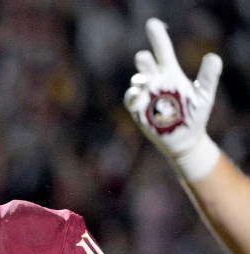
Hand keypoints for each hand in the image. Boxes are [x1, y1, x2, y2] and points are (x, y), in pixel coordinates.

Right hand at [124, 18, 221, 179]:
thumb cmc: (195, 115)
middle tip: (144, 57)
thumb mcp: (205, 94)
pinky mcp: (138, 110)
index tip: (152, 24)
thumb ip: (209, 76)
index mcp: (171, 74)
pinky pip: (131, 99)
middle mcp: (156, 82)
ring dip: (140, 79)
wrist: (184, 138)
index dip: (158, 37)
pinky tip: (138, 93)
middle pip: (147, 65)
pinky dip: (133, 96)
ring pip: (138, 81)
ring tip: (144, 82)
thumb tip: (212, 57)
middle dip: (145, 61)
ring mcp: (145, 95)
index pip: (163, 51)